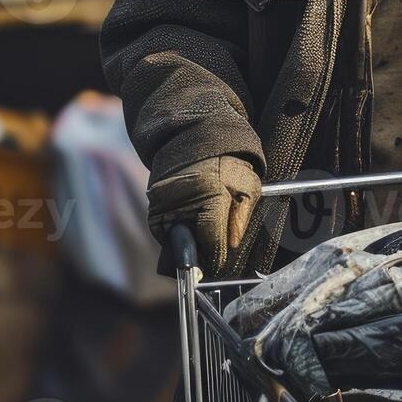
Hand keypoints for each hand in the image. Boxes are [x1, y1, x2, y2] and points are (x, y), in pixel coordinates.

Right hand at [148, 155, 261, 275]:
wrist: (197, 137)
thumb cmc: (229, 164)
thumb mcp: (248, 187)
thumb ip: (241, 219)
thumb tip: (231, 246)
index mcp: (212, 194)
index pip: (212, 240)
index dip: (217, 257)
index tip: (219, 263)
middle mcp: (184, 199)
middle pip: (190, 245)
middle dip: (200, 254)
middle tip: (209, 254)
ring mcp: (165, 201)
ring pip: (173, 240)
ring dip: (185, 244)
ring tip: (199, 232)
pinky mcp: (154, 202)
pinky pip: (162, 230)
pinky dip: (174, 232)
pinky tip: (187, 222)